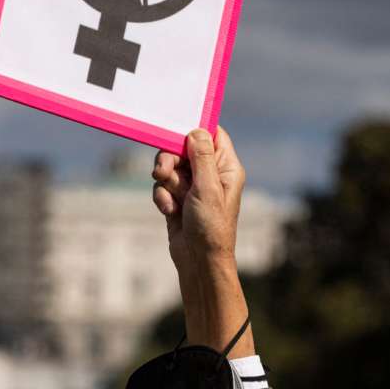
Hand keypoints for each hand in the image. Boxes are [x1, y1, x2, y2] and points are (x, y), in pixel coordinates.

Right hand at [152, 127, 253, 355]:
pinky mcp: (177, 199)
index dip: (194, 129)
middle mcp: (210, 174)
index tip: (175, 128)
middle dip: (170, 159)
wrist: (199, 262)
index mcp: (226, 168)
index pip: (212, 135)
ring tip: (171, 197)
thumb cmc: (211, 227)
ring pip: (169, 167)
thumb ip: (201, 157)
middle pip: (183, 148)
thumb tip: (196, 130)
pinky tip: (169, 211)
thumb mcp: (208, 188)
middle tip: (163, 170)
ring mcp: (193, 187)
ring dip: (165, 181)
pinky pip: (162, 186)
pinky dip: (162, 196)